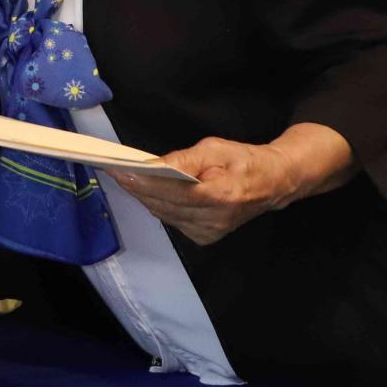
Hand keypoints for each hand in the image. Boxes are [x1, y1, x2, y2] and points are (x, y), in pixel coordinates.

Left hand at [109, 123, 353, 245]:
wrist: (274, 183)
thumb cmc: (244, 160)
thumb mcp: (215, 149)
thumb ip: (184, 158)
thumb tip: (152, 164)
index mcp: (219, 196)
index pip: (172, 191)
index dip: (143, 181)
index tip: (119, 169)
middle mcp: (214, 220)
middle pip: (163, 205)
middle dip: (136, 187)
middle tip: (112, 170)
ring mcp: (209, 233)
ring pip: (164, 215)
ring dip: (144, 197)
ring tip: (124, 178)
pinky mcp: (205, 238)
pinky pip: (173, 220)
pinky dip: (158, 205)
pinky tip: (147, 191)